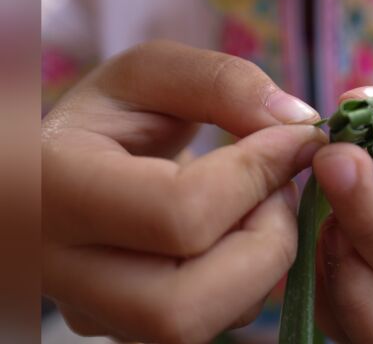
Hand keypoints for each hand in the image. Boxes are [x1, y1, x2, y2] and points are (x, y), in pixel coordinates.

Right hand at [42, 40, 325, 342]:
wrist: (69, 169)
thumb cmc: (110, 118)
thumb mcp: (151, 75)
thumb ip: (222, 82)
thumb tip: (297, 124)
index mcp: (54, 188)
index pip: (178, 212)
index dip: (257, 174)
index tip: (294, 139)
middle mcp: (60, 269)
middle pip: (183, 306)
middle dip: (266, 241)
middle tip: (281, 187)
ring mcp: (92, 311)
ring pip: (200, 327)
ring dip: (262, 265)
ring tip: (262, 206)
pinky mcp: (125, 328)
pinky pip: (211, 326)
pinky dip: (250, 282)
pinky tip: (240, 233)